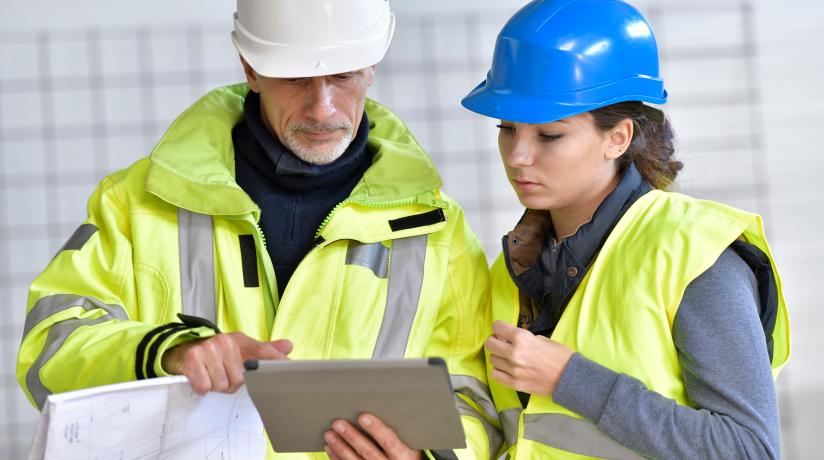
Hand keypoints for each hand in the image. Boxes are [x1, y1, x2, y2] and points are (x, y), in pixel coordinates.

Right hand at [162, 332, 291, 394]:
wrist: (185, 349)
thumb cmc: (218, 353)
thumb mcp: (242, 349)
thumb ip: (265, 351)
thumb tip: (288, 346)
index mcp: (241, 341)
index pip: (263, 350)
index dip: (276, 359)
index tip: (288, 366)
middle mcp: (226, 342)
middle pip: (239, 380)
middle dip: (231, 383)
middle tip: (223, 373)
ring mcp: (209, 349)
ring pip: (222, 385)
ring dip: (216, 385)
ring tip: (212, 374)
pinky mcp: (193, 359)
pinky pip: (205, 386)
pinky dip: (202, 387)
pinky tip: (202, 377)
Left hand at [324, 413, 421, 459]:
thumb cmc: (407, 454)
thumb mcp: (411, 444)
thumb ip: (399, 431)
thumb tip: (382, 404)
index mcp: (404, 456)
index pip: (389, 441)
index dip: (376, 429)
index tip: (363, 416)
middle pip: (368, 451)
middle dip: (352, 436)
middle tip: (338, 423)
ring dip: (340, 447)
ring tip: (329, 434)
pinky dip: (337, 458)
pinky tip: (330, 448)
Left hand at [485, 320, 572, 395]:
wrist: (570, 378)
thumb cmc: (560, 355)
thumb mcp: (543, 338)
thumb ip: (525, 337)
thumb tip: (510, 338)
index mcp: (522, 338)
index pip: (497, 327)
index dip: (499, 328)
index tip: (502, 331)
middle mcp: (514, 353)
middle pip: (490, 343)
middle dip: (495, 341)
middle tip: (502, 344)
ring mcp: (513, 370)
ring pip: (492, 359)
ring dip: (498, 357)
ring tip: (508, 358)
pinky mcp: (515, 384)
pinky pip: (495, 375)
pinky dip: (499, 371)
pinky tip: (507, 370)